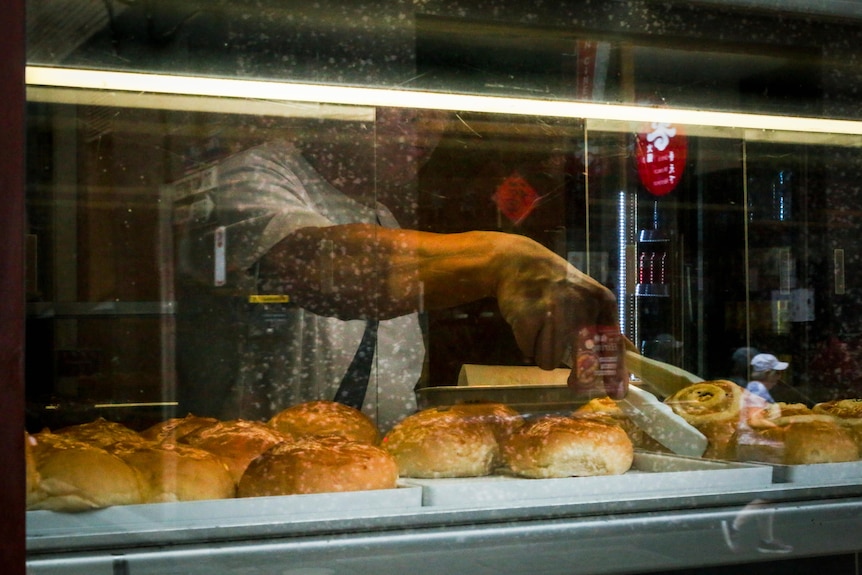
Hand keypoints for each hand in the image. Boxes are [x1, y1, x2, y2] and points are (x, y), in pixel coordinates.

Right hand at [494, 235, 625, 397]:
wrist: (520, 263)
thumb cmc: (559, 286)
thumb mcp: (589, 299)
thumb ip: (608, 328)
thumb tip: (633, 356)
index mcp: (601, 302)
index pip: (612, 344)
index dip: (615, 373)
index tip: (617, 394)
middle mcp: (579, 306)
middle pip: (582, 361)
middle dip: (579, 378)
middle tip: (574, 385)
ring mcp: (552, 312)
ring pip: (549, 361)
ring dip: (543, 354)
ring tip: (542, 333)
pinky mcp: (527, 318)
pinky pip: (529, 352)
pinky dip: (527, 345)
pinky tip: (528, 326)